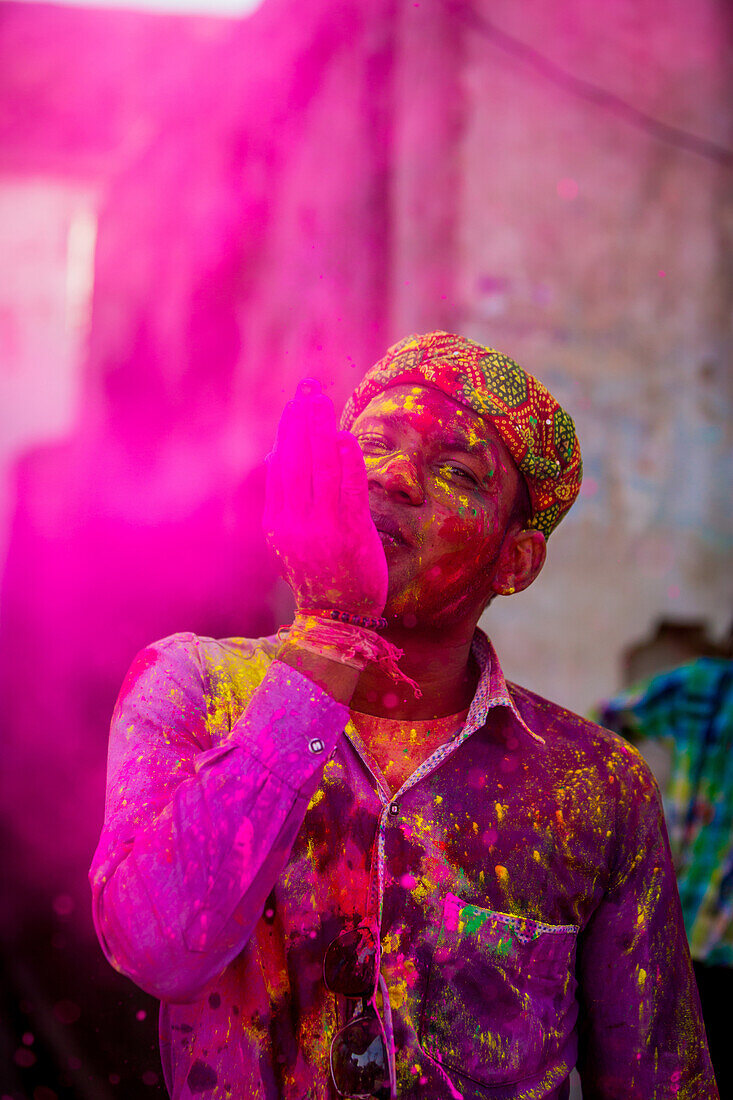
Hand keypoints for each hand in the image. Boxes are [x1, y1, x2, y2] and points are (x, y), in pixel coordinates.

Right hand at [263, 378, 387, 616]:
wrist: (335, 619)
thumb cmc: (318, 576)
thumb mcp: (289, 541)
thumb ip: (285, 501)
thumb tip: (277, 456)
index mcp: (277, 524)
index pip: (280, 468)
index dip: (287, 433)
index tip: (293, 404)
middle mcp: (294, 523)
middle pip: (295, 462)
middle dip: (300, 421)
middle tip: (306, 389)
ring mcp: (322, 528)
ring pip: (319, 469)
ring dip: (320, 431)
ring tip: (321, 401)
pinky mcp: (350, 534)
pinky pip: (347, 490)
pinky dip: (346, 461)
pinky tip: (345, 436)